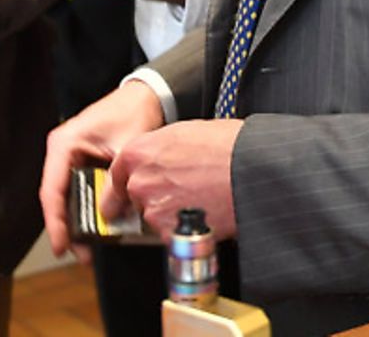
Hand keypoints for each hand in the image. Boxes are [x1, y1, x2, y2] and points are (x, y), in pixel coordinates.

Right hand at [40, 80, 165, 259]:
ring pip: (68, 197)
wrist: (146, 97)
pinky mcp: (84, 163)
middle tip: (81, 255)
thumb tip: (110, 214)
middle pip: (58, 198)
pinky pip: (81, 191)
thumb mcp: (126, 149)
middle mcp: (62, 153)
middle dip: (68, 228)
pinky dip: (89, 209)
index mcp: (63, 145)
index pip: (52, 191)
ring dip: (78, 221)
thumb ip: (117, 182)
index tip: (61, 246)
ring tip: (90, 248)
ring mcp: (71, 158)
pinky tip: (100, 227)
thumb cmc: (132, 113)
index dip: (55, 222)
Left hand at [112, 119, 243, 240]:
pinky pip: (171, 236)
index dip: (127, 184)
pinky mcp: (171, 233)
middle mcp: (139, 181)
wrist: (252, 169)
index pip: (117, 176)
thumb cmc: (227, 145)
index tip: (126, 194)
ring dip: (170, 216)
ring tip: (198, 202)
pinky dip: (184, 232)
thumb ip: (159, 150)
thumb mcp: (183, 132)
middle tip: (180, 193)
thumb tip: (159, 161)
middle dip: (154, 198)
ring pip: (154, 218)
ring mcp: (153, 209)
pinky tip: (203, 216)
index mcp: (137, 152)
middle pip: (135, 198)